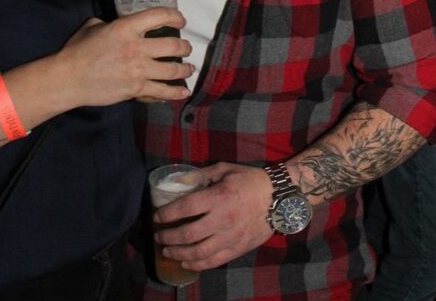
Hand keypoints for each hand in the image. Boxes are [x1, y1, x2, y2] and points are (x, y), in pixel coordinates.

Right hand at [57, 8, 192, 107]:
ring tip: (189, 68)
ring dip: (185, 69)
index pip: (159, 16)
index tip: (181, 21)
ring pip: (172, 70)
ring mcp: (138, 70)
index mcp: (126, 27)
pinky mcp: (136, 89)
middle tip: (186, 48)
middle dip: (184, 47)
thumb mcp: (94, 26)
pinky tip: (183, 92)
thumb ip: (110, 23)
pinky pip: (162, 91)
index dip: (175, 16)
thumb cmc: (78, 50)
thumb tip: (117, 25)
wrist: (69, 78)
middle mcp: (137, 48)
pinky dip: (176, 92)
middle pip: (173, 46)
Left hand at [153, 163, 272, 269]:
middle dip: (168, 237)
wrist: (278, 199)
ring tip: (167, 251)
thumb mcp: (225, 169)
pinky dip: (197, 265)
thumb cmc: (250, 180)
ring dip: (179, 253)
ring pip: (198, 252)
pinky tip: (186, 263)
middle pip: (188, 234)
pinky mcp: (237, 250)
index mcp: (218, 197)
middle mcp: (222, 220)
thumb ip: (201, 175)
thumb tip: (179, 181)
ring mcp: (230, 238)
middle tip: (159, 235)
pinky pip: (214, 261)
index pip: (185, 208)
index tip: (157, 216)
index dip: (167, 214)